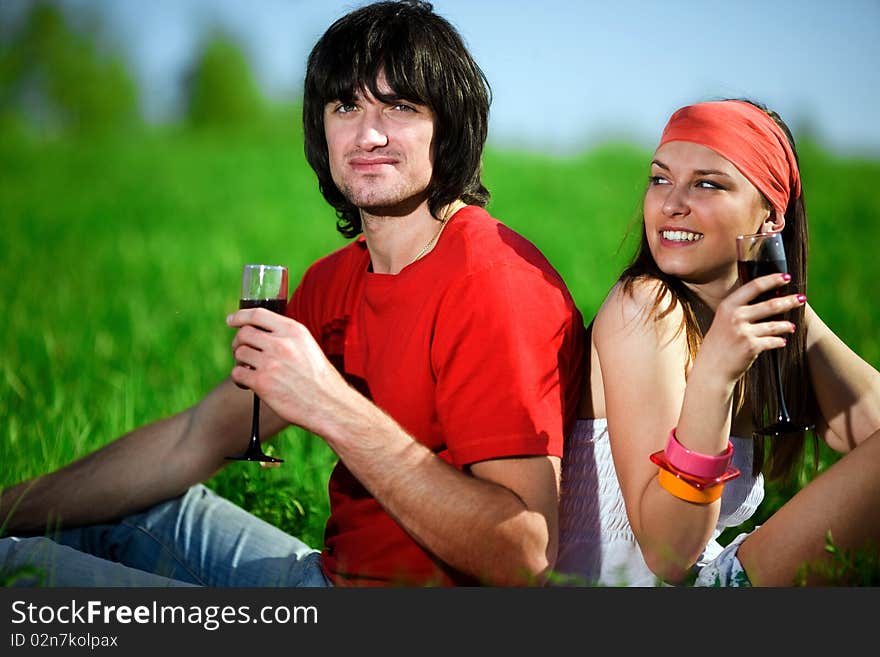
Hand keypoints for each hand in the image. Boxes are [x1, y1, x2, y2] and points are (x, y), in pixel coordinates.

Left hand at [226, 308, 351, 433]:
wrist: (328, 404)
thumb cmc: (319, 378)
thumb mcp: (308, 346)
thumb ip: (286, 336)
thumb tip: (261, 332)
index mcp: (294, 331)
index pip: (258, 314)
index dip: (240, 316)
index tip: (231, 320)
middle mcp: (281, 343)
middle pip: (244, 333)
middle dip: (238, 342)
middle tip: (241, 352)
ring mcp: (270, 362)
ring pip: (239, 353)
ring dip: (240, 362)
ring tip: (249, 370)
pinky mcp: (262, 382)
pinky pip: (237, 374)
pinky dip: (239, 379)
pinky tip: (248, 384)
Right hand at [699, 273, 804, 382]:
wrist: (711, 369)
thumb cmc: (718, 344)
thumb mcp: (722, 321)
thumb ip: (739, 309)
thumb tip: (766, 299)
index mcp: (727, 306)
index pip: (754, 286)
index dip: (772, 280)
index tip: (786, 277)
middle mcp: (735, 316)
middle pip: (770, 304)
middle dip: (789, 301)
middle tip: (801, 298)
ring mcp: (743, 332)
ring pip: (775, 325)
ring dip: (787, 326)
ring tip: (792, 327)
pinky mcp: (752, 347)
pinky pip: (773, 341)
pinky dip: (779, 341)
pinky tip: (782, 341)